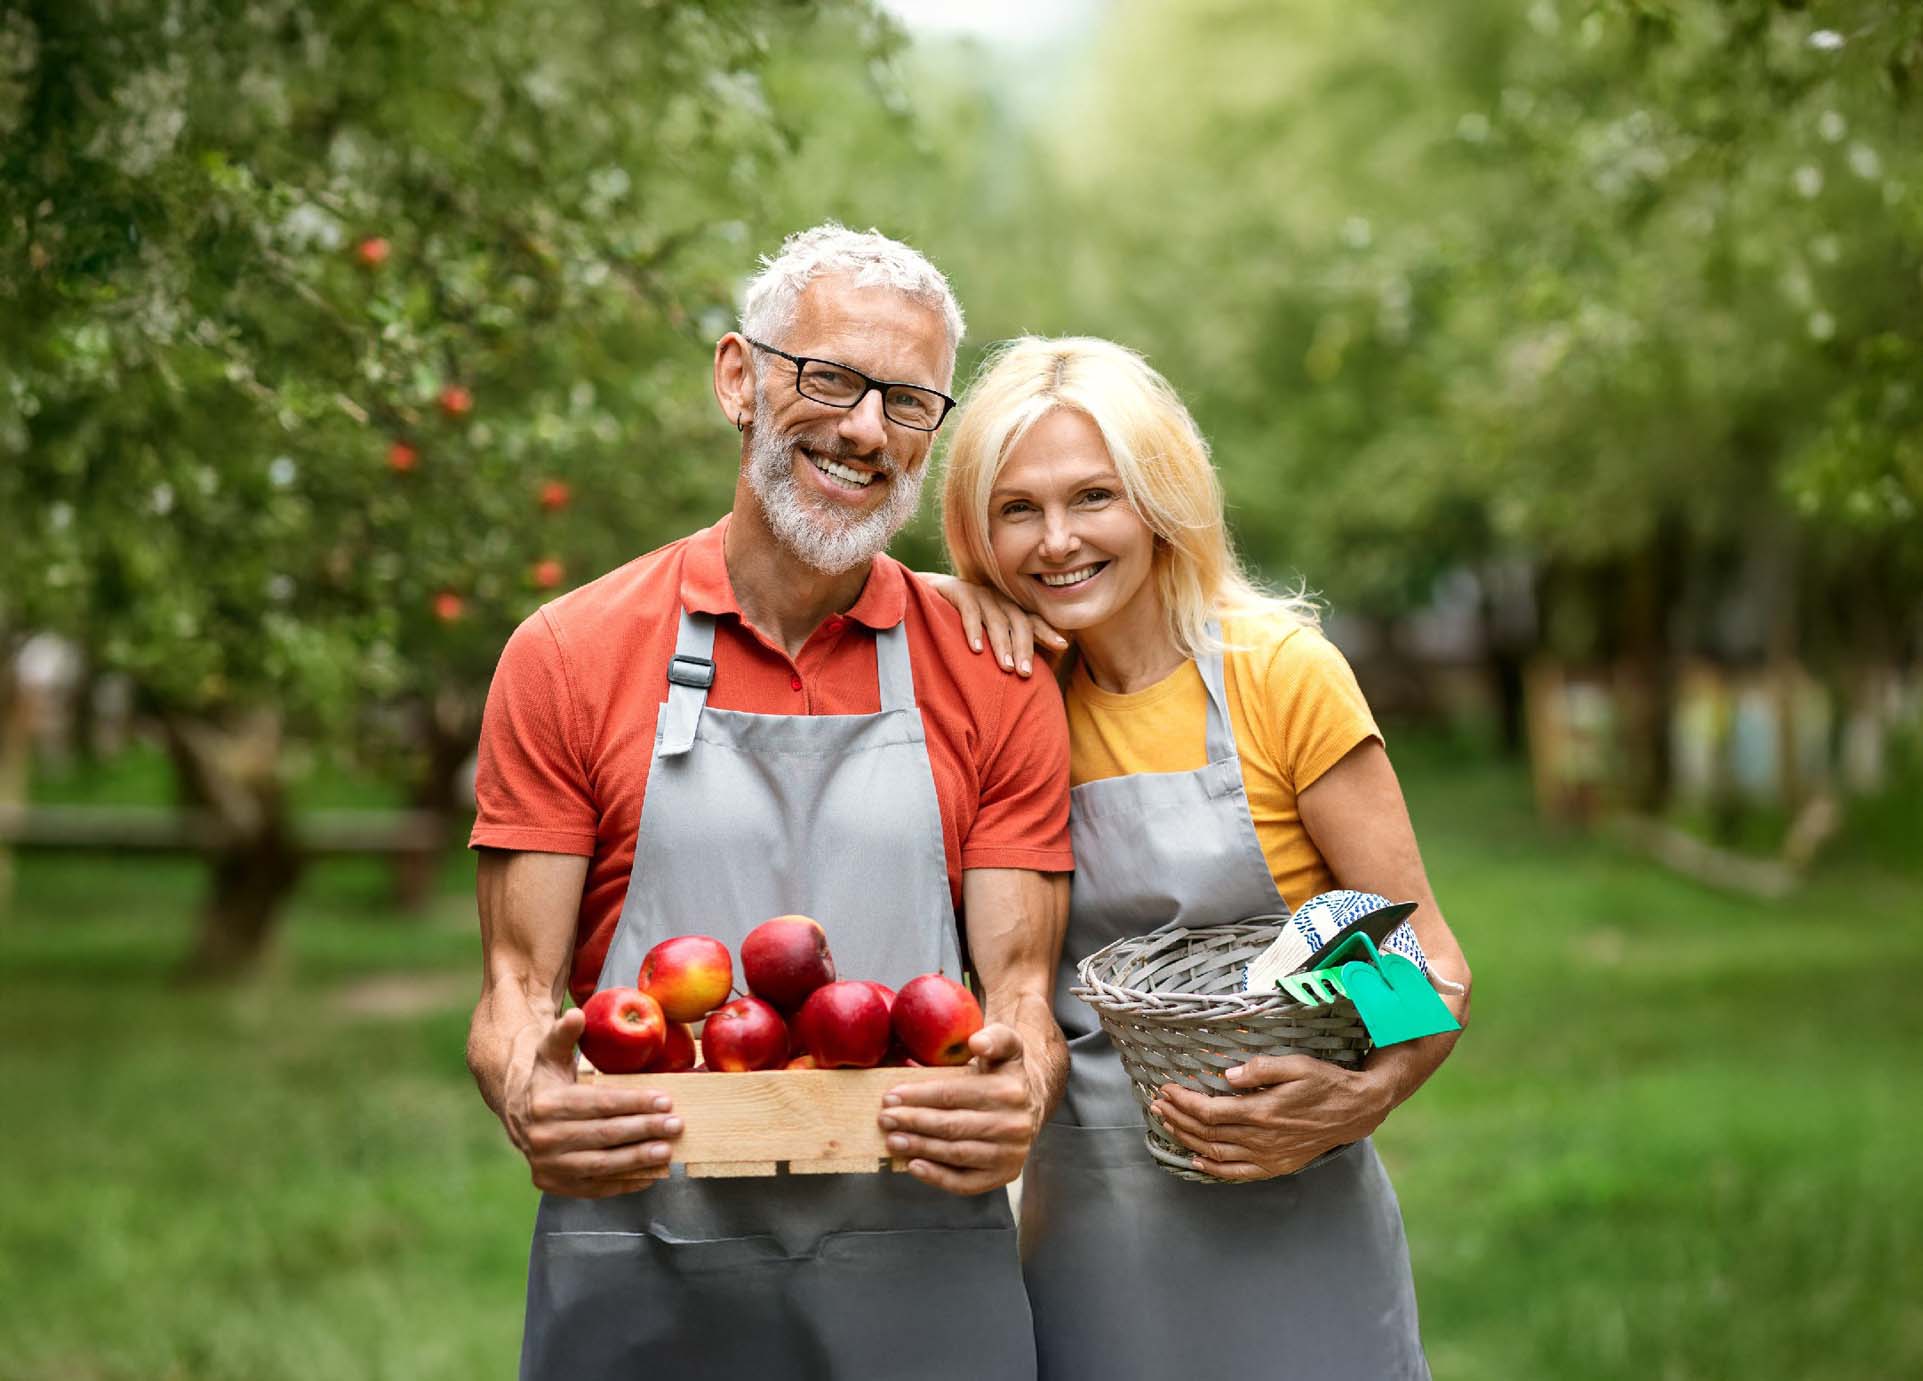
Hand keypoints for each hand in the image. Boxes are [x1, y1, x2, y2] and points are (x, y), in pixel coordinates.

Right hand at [502, 1007, 683, 1197]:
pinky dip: (623, 1183)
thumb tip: (577, 1015)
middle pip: (604, 1134)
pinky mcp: (554, 1185)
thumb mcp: (550, 1052)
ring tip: (667, 1150)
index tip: (664, 1100)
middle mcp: (542, 1138)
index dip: (634, 1102)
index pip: (599, 1104)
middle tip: (675, 1124)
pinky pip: (594, 1187)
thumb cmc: (546, 1079)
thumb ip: (564, 1034)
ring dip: (638, 1159)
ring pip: (601, 1164)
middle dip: (644, 1129)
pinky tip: (649, 1174)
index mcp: (545, 1104)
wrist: (518, 1114)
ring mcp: (548, 1166)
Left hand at [878, 1024, 1039, 1194]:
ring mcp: (1011, 1153)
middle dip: (913, 1122)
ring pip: (956, 1153)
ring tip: (892, 1141)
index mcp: (1010, 1090)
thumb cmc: (1003, 1074)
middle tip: (885, 1119)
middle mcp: (1014, 1124)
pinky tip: (914, 1166)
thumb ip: (994, 1037)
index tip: (891, 1096)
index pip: (953, 1095)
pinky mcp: (1005, 1174)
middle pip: (952, 1125)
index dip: (919, 1096)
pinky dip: (937, 1177)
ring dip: (920, 1148)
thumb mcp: (1005, 1045)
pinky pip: (966, 1182)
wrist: (1030, 1106)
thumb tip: (976, 1042)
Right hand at [920, 572, 1067, 676]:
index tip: (1063, 646)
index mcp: (1007, 609)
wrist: (923, 595)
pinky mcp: (959, 592)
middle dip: (1024, 648)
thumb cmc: (958, 622)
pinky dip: (974, 630)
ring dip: (1002, 645)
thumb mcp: (984, 634)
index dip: (1047, 632)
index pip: (1031, 621)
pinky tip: (977, 649)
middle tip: (1025, 674)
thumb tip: (1026, 676)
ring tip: (1006, 667)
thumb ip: (1003, 648)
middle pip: (1018, 623)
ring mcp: (979, 594)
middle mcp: (998, 600)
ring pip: (997, 620)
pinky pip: (970, 611)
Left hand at [1149, 1056, 1393, 1181]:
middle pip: (1206, 1133)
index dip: (1183, 1101)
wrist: (1355, 1110)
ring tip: (1167, 1124)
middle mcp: (1261, 1138)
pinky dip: (1212, 1169)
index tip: (1166, 1089)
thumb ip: (1260, 1069)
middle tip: (1156, 1103)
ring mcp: (1268, 1156)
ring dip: (1187, 1139)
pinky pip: (1237, 1172)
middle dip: (1177, 1117)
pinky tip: (1196, 1161)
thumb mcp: (1296, 1065)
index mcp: (1261, 1112)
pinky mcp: (1276, 1165)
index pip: (1209, 1111)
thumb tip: (1227, 1076)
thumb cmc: (1325, 1083)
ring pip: (1215, 1153)